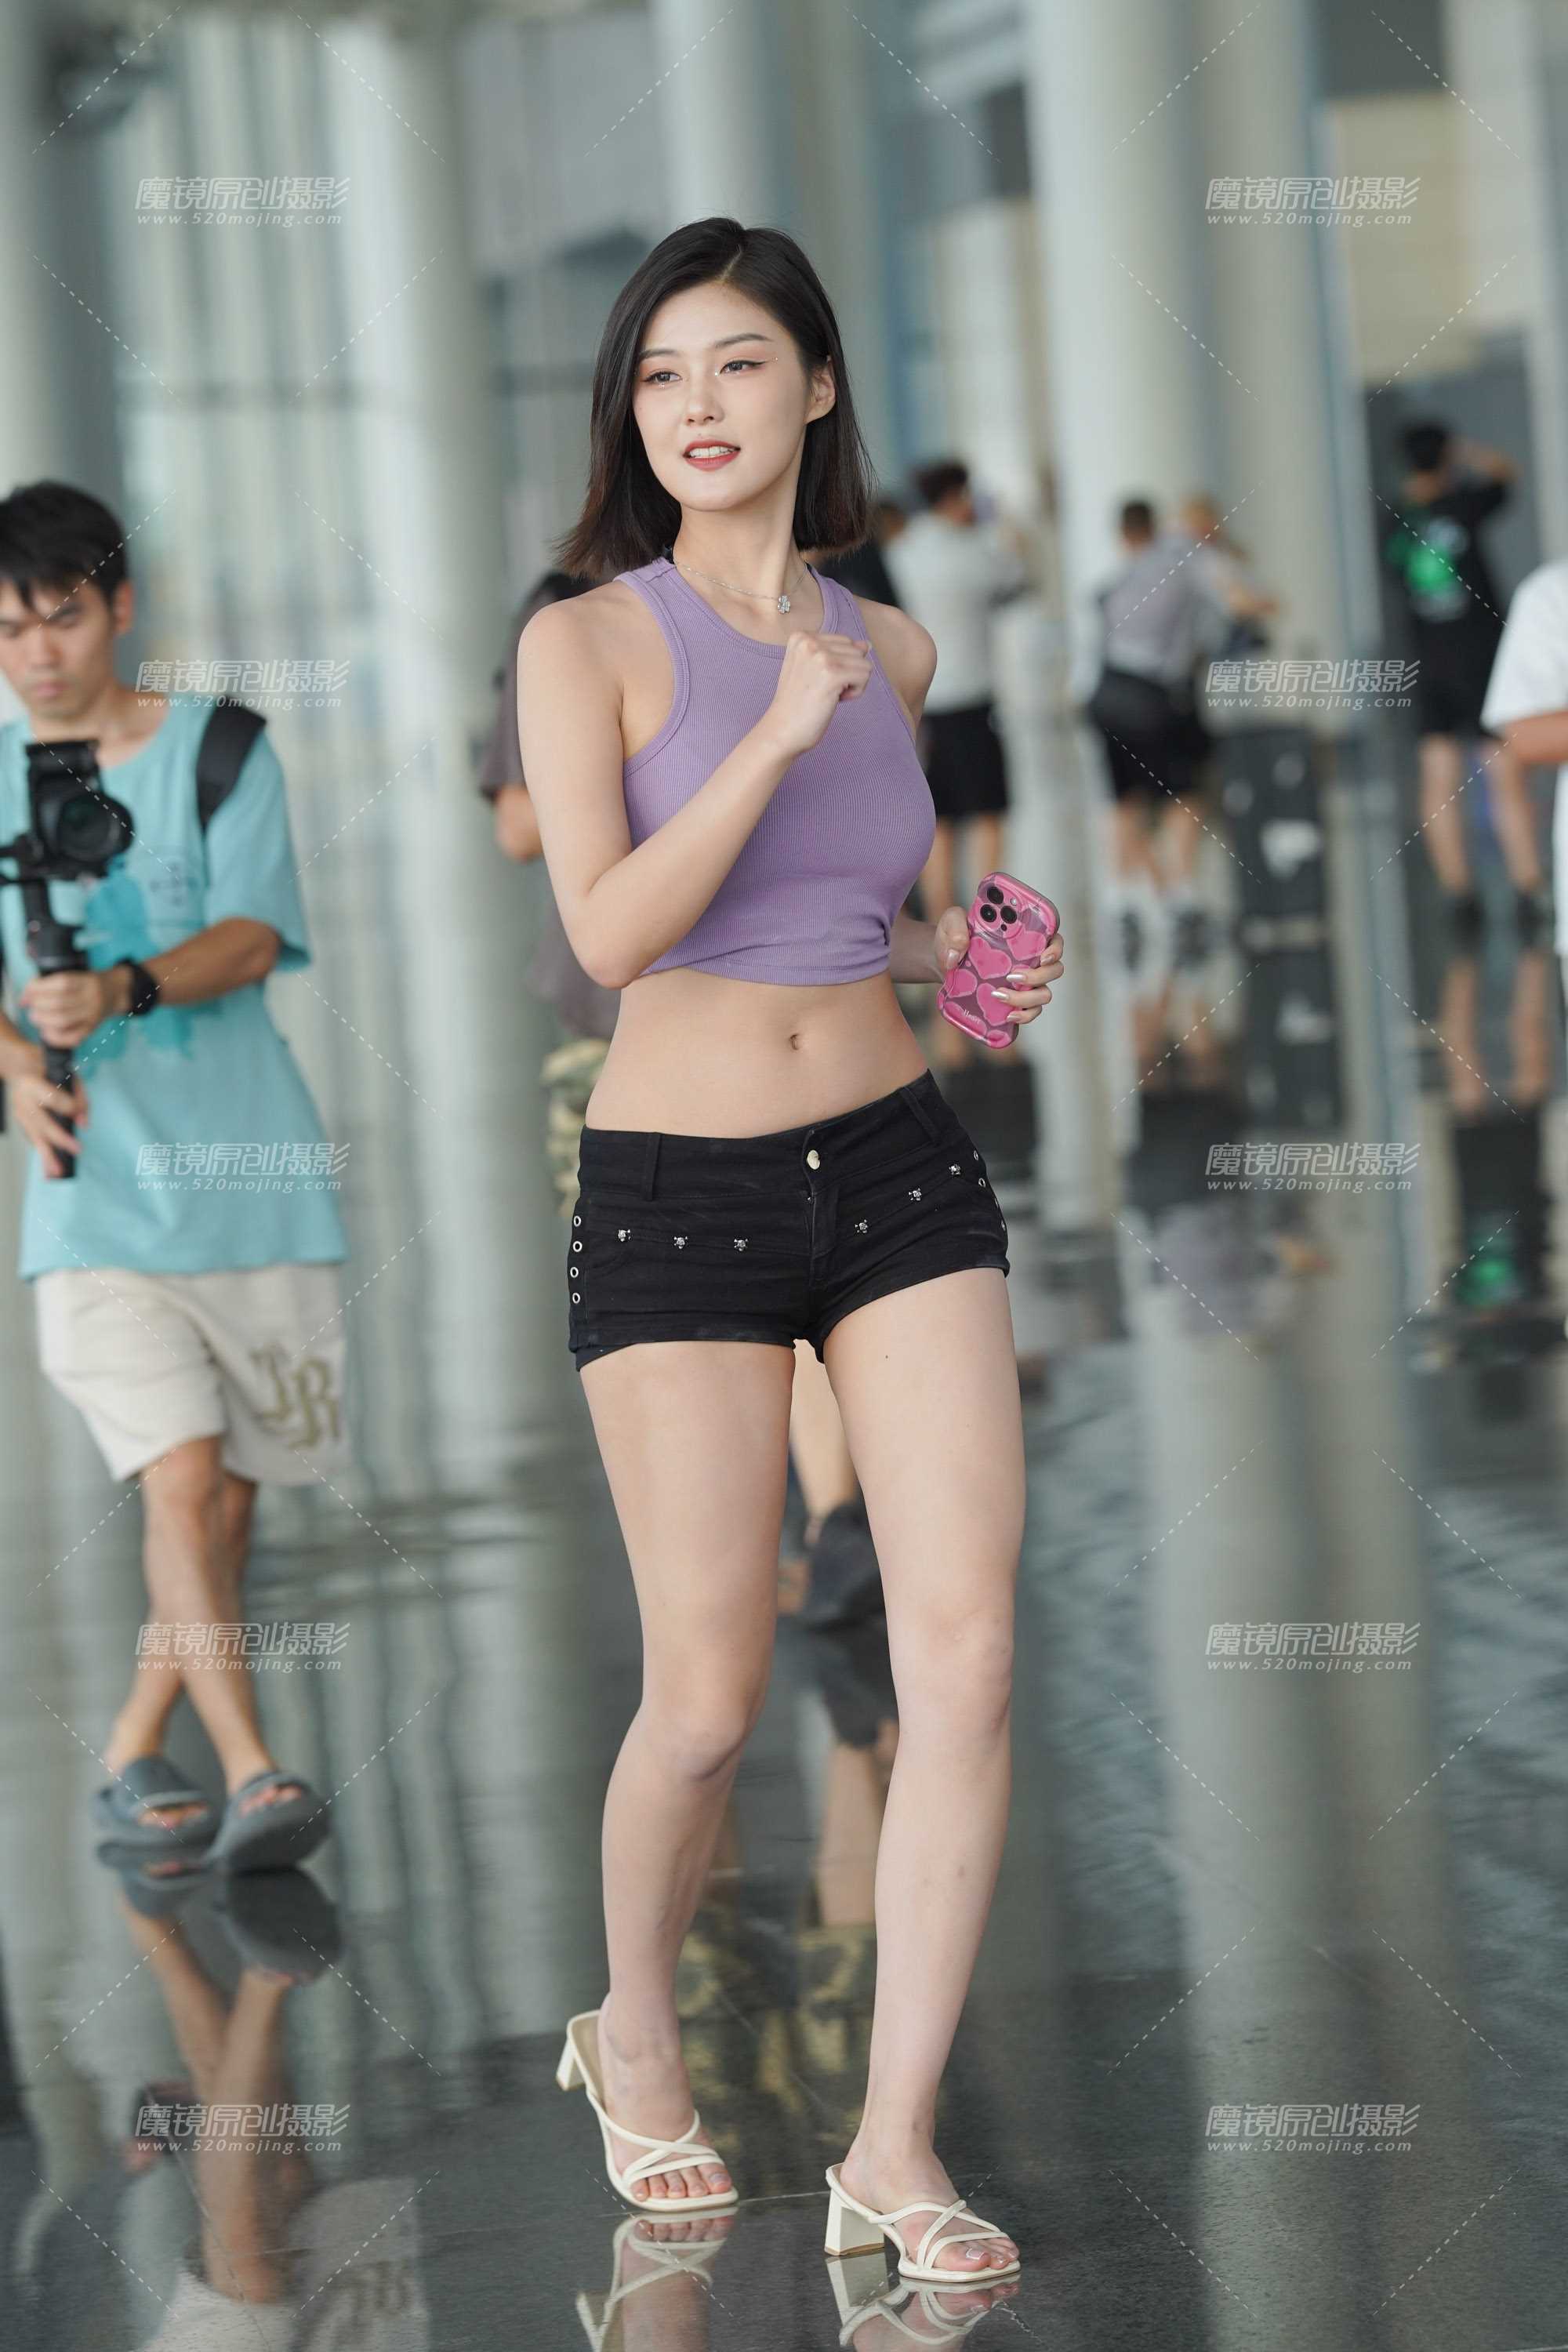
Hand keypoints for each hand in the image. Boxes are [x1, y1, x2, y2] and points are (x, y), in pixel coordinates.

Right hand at [9, 1066, 89, 1176]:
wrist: (20, 1070)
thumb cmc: (48, 1072)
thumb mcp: (67, 1076)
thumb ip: (79, 1098)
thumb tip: (83, 1123)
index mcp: (32, 1083)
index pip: (52, 1098)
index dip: (67, 1106)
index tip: (76, 1113)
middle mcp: (23, 1101)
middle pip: (42, 1122)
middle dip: (60, 1138)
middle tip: (77, 1149)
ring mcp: (19, 1114)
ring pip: (35, 1137)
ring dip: (47, 1156)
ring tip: (57, 1172)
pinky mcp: (21, 1124)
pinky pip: (34, 1141)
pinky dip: (43, 1155)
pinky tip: (50, 1171)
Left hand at [19, 966, 121, 1049]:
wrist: (116, 992)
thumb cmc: (88, 983)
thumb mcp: (75, 974)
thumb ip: (50, 982)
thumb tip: (24, 997)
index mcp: (87, 981)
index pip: (61, 983)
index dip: (38, 988)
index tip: (26, 993)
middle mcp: (92, 998)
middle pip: (59, 1003)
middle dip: (38, 1005)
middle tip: (30, 1007)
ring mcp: (93, 1015)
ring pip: (63, 1021)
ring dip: (43, 1020)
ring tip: (35, 1017)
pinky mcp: (92, 1029)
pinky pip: (73, 1038)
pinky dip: (55, 1037)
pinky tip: (46, 1033)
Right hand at [756, 631, 873, 761]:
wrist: (782, 729)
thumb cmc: (797, 703)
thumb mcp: (813, 669)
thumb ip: (837, 653)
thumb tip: (867, 645)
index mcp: (801, 636)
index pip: (844, 642)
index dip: (839, 665)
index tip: (817, 681)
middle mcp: (809, 641)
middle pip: (856, 650)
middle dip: (847, 672)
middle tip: (823, 690)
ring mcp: (820, 656)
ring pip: (863, 662)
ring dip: (852, 683)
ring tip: (828, 694)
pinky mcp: (832, 673)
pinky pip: (865, 675)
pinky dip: (856, 692)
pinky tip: (836, 700)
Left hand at [933, 903, 1064, 1022]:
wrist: (944, 959)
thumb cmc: (955, 936)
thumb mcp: (952, 922)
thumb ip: (955, 927)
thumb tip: (956, 952)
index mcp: (1025, 936)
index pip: (1054, 940)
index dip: (1055, 949)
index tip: (1043, 956)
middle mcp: (1031, 960)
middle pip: (1054, 970)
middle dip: (1039, 976)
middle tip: (1012, 976)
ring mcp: (1026, 982)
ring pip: (1044, 994)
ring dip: (1027, 998)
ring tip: (999, 995)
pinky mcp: (1015, 1000)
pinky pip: (1031, 1012)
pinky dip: (1024, 1016)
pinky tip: (1008, 1015)